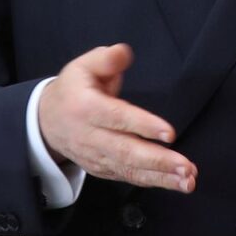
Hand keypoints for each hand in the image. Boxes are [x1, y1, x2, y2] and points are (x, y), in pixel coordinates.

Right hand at [38, 44, 195, 191]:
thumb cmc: (73, 89)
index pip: (117, 118)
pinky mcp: (103, 169)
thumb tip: (123, 53)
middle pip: (125, 151)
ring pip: (130, 169)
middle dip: (158, 161)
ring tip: (188, 180)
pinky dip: (153, 182)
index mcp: (86, 107)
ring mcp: (96, 157)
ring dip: (161, 177)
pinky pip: (129, 176)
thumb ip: (105, 59)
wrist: (47, 121)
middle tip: (186, 167)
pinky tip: (176, 182)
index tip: (170, 133)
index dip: (143, 126)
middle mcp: (91, 136)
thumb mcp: (82, 66)